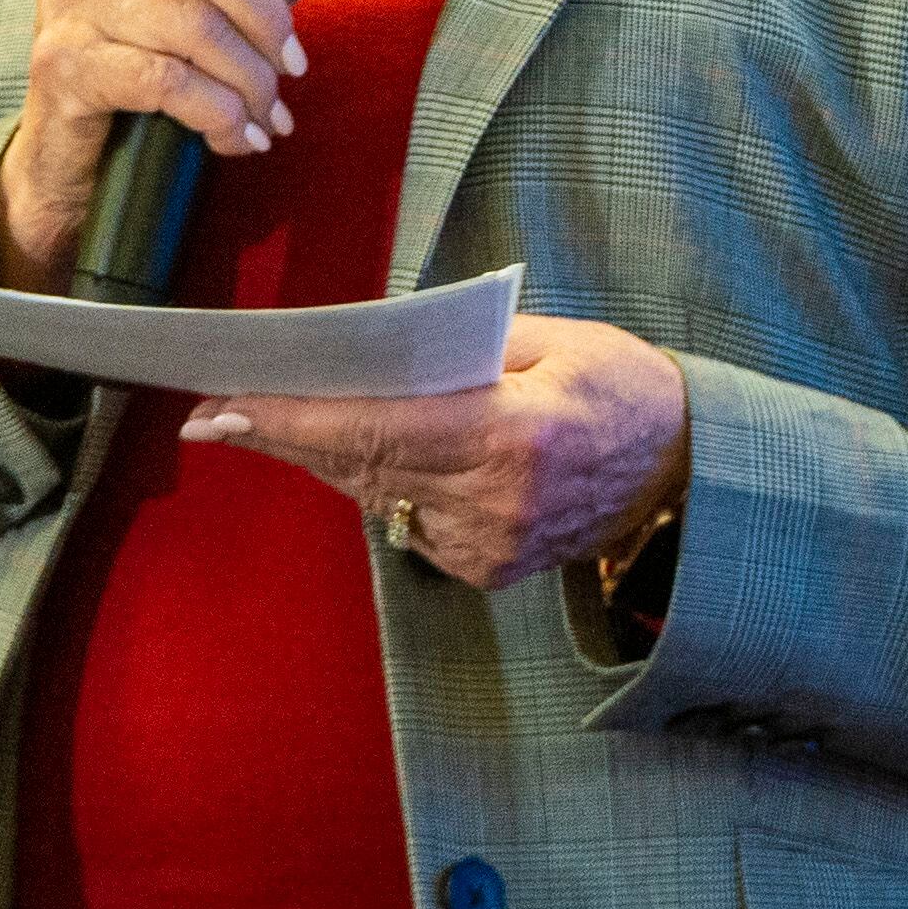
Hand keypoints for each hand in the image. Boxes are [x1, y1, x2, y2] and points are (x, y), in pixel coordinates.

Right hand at [0, 0, 340, 291]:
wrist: (77, 152)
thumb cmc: (155, 61)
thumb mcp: (226, 7)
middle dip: (266, 17)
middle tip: (293, 65)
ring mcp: (64, 0)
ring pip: (192, 24)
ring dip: (251, 79)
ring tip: (269, 113)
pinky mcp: (61, 64)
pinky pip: (165, 80)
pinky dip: (220, 115)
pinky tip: (238, 138)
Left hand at [179, 313, 692, 590]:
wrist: (689, 467)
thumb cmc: (624, 384)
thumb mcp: (556, 340)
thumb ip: (463, 347)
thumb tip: (368, 350)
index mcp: (517, 434)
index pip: (378, 426)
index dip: (294, 420)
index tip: (223, 408)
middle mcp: (498, 501)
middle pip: (361, 465)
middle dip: (288, 434)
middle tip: (218, 409)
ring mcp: (492, 545)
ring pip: (376, 496)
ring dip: (329, 457)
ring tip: (276, 421)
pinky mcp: (489, 568)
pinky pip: (407, 522)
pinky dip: (383, 484)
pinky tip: (374, 454)